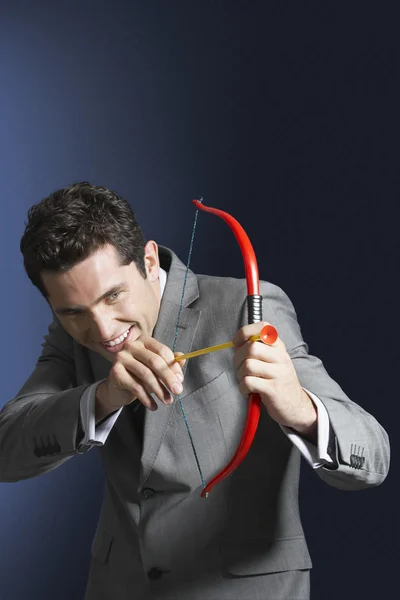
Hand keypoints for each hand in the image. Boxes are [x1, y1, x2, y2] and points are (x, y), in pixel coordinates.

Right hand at [96, 335, 184, 419]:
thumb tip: (183, 360)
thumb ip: (169, 364)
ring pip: (146, 374)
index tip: (180, 380)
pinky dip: (147, 398)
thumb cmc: (139, 376)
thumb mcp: (156, 369)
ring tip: (167, 401)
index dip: (173, 366)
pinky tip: (153, 406)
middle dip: (168, 378)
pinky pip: (135, 387)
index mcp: (144, 341)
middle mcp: (131, 346)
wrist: (118, 389)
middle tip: (178, 391)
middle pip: (154, 361)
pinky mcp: (115, 372)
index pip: (162, 351)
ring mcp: (121, 358)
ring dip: (159, 390)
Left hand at [232, 322, 316, 436]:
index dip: (245, 332)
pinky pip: (249, 382)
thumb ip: (257, 348)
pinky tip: (249, 391)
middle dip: (238, 358)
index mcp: (279, 347)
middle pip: (251, 347)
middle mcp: (281, 357)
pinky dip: (243, 387)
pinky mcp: (273, 389)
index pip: (263, 327)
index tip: (237, 343)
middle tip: (240, 368)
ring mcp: (278, 373)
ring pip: (248, 365)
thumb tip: (237, 342)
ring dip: (240, 375)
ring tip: (246, 380)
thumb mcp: (272, 360)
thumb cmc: (277, 380)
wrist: (296, 406)